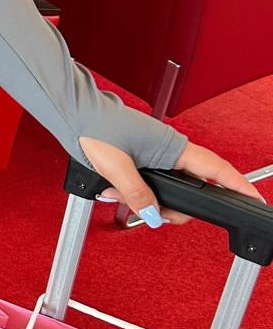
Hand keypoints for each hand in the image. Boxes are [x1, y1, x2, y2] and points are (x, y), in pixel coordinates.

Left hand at [79, 135, 266, 225]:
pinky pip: (145, 182)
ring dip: (140, 198)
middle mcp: (169, 150)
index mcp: (173, 147)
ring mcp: (155, 154)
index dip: (238, 186)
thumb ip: (139, 195)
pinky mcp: (140, 157)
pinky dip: (129, 191)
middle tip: (145, 212)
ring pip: (163, 189)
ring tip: (114, 191)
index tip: (254, 200)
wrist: (74, 112)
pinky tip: (109, 188)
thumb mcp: (117, 168)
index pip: (216, 170)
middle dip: (166, 207)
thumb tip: (155, 215)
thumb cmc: (96, 128)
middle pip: (187, 190)